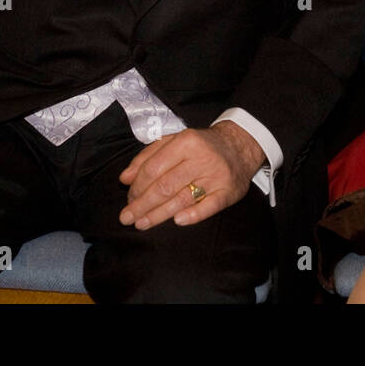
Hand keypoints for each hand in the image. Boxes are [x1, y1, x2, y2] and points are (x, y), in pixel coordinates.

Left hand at [118, 123, 263, 230]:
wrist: (239, 146)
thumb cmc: (201, 146)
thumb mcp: (174, 141)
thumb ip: (147, 157)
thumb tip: (125, 179)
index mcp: (186, 142)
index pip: (154, 168)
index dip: (137, 186)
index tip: (128, 199)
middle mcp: (202, 158)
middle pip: (165, 186)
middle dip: (142, 205)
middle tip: (127, 217)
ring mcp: (216, 176)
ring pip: (182, 199)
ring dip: (159, 215)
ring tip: (142, 224)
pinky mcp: (228, 191)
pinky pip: (209, 206)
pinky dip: (193, 215)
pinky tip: (178, 221)